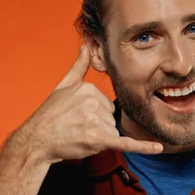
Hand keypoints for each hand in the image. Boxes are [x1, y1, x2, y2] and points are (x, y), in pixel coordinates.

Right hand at [14, 45, 162, 163]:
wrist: (36, 140)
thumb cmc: (49, 115)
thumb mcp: (63, 86)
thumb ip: (78, 66)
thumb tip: (86, 46)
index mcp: (89, 89)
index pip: (105, 103)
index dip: (93, 114)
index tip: (75, 116)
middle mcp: (94, 103)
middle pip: (110, 118)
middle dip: (97, 126)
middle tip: (75, 127)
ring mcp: (96, 121)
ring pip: (111, 132)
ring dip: (98, 138)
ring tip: (77, 136)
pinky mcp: (98, 140)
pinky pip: (125, 143)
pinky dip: (142, 147)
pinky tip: (158, 148)